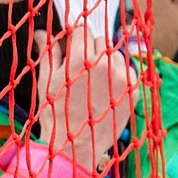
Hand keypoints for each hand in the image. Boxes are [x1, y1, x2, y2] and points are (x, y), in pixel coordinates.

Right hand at [32, 26, 136, 171]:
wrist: (76, 147)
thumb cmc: (55, 114)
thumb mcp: (47, 81)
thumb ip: (49, 53)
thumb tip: (43, 32)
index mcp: (82, 60)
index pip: (83, 31)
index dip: (75, 36)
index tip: (71, 43)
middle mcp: (106, 65)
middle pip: (101, 41)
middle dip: (90, 48)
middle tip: (81, 65)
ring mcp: (123, 79)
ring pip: (117, 55)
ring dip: (107, 60)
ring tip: (94, 79)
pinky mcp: (134, 92)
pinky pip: (128, 72)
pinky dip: (118, 75)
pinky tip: (105, 89)